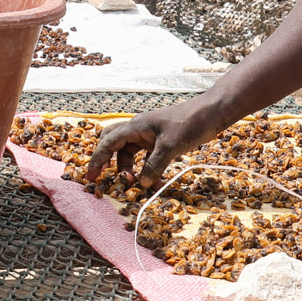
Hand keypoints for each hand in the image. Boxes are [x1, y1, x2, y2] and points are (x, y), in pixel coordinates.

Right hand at [83, 98, 226, 188]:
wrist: (211, 114)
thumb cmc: (189, 123)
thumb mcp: (170, 146)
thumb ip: (154, 166)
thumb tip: (141, 184)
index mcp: (136, 126)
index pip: (109, 142)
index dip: (98, 159)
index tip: (91, 177)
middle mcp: (139, 130)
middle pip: (113, 144)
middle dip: (107, 162)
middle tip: (103, 179)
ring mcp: (149, 136)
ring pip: (130, 154)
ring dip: (131, 170)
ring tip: (137, 186)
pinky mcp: (160, 142)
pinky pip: (146, 158)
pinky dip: (146, 171)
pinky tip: (154, 184)